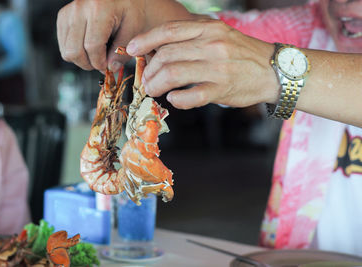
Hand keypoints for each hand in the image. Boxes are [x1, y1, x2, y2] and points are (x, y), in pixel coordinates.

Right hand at [57, 0, 193, 71]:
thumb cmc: (130, 8)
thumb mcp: (134, 29)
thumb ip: (122, 51)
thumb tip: (110, 68)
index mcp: (98, 8)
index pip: (92, 46)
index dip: (99, 62)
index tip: (107, 67)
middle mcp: (79, 8)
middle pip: (74, 51)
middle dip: (89, 63)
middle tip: (101, 63)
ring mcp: (68, 12)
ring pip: (66, 50)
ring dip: (81, 59)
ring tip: (96, 55)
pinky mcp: (63, 17)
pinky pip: (63, 44)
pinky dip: (75, 51)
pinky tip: (89, 47)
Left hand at [127, 19, 278, 109]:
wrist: (274, 70)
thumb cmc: (242, 53)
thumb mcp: (219, 34)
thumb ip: (193, 37)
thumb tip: (160, 47)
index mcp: (208, 29)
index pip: (168, 31)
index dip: (145, 40)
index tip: (132, 50)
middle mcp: (211, 45)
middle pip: (166, 55)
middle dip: (149, 70)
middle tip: (146, 80)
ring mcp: (217, 68)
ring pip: (173, 74)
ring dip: (156, 85)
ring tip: (153, 90)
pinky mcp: (222, 89)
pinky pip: (191, 96)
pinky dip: (177, 99)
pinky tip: (174, 98)